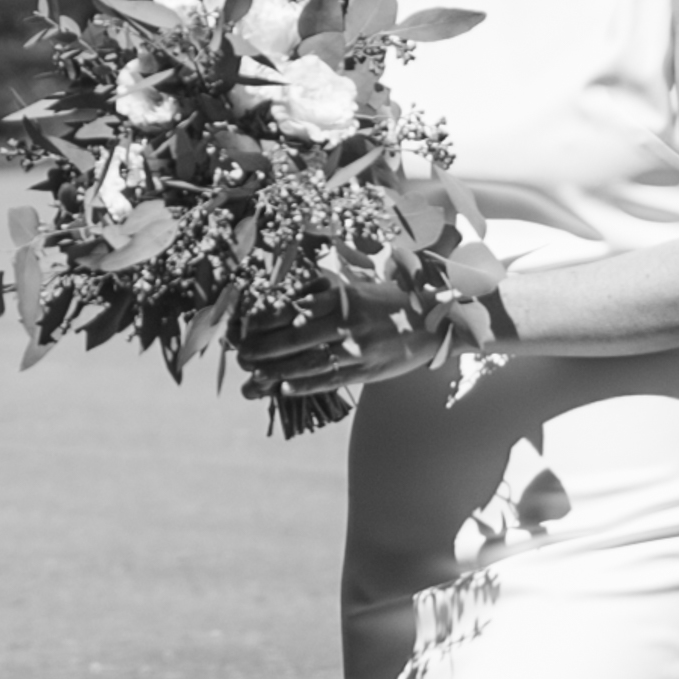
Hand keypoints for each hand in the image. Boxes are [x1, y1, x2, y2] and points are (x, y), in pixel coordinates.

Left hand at [248, 297, 447, 403]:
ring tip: (252, 378)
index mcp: (343, 295)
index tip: (242, 327)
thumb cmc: (391, 302)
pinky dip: (304, 385)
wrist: (438, 319)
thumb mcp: (359, 289)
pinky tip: (283, 389)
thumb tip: (284, 305)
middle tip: (240, 356)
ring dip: (276, 371)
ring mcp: (360, 346)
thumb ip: (326, 296)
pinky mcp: (370, 369)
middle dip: (262, 348)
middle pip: (295, 335)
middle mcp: (349, 319)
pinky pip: (332, 379)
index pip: (293, 306)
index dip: (263, 319)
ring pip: (309, 361)